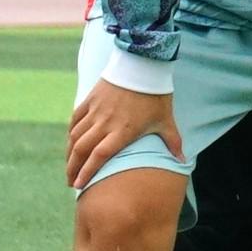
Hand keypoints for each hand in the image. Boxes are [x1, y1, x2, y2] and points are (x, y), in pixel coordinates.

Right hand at [67, 77, 182, 190]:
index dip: (87, 173)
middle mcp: (105, 123)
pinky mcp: (90, 100)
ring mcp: (95, 111)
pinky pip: (75, 120)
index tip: (79, 186)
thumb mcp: (166, 119)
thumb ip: (172, 141)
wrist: (142, 64)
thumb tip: (182, 159)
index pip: (99, 156)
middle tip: (70, 182)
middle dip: (73, 169)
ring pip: (75, 136)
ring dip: (69, 154)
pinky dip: (71, 133)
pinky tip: (70, 143)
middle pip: (81, 150)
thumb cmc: (156, 95)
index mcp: (122, 131)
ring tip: (69, 167)